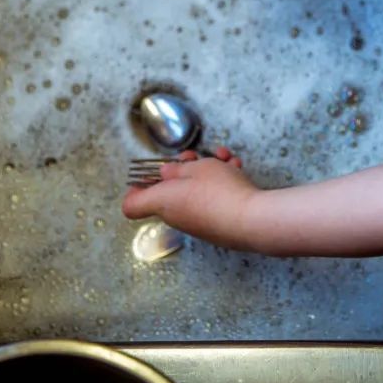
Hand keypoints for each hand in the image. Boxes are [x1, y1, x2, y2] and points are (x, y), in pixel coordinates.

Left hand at [121, 147, 261, 250]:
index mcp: (162, 202)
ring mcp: (197, 223)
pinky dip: (222, 184)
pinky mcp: (217, 226)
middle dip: (183, 169)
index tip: (147, 174)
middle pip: (169, 192)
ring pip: (195, 192)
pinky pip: (212, 201)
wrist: (251, 220)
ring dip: (208, 172)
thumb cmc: (219, 191)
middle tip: (195, 156)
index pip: (131, 205)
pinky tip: (236, 169)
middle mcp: (176, 216)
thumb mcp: (195, 168)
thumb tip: (165, 174)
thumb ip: (178, 169)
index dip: (135, 189)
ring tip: (224, 158)